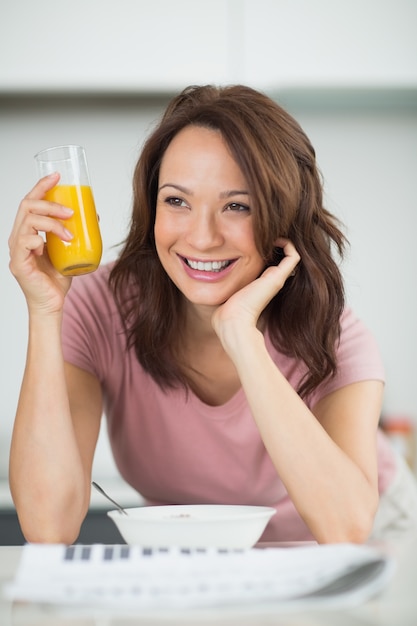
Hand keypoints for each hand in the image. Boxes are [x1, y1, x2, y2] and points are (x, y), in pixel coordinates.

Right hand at [8, 174, 73, 313]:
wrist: (53, 304)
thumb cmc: (58, 279)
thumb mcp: (69, 250)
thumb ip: (74, 232)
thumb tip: (94, 215)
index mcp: (27, 231)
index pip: (30, 202)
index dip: (41, 186)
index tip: (58, 177)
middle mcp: (18, 237)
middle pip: (27, 206)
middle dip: (50, 203)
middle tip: (71, 211)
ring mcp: (16, 250)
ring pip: (28, 221)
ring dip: (51, 222)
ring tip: (69, 232)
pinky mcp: (18, 263)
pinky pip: (25, 242)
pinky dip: (39, 240)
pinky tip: (48, 247)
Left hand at [212, 239, 299, 347]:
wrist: (233, 320)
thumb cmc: (225, 310)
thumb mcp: (225, 290)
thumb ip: (222, 281)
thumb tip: (206, 274)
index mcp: (260, 284)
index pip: (269, 264)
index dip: (266, 250)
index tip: (255, 239)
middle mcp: (271, 281)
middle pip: (281, 258)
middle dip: (274, 243)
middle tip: (264, 232)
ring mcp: (276, 279)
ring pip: (290, 256)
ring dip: (283, 241)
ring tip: (272, 233)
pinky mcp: (278, 277)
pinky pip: (293, 256)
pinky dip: (288, 244)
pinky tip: (276, 238)